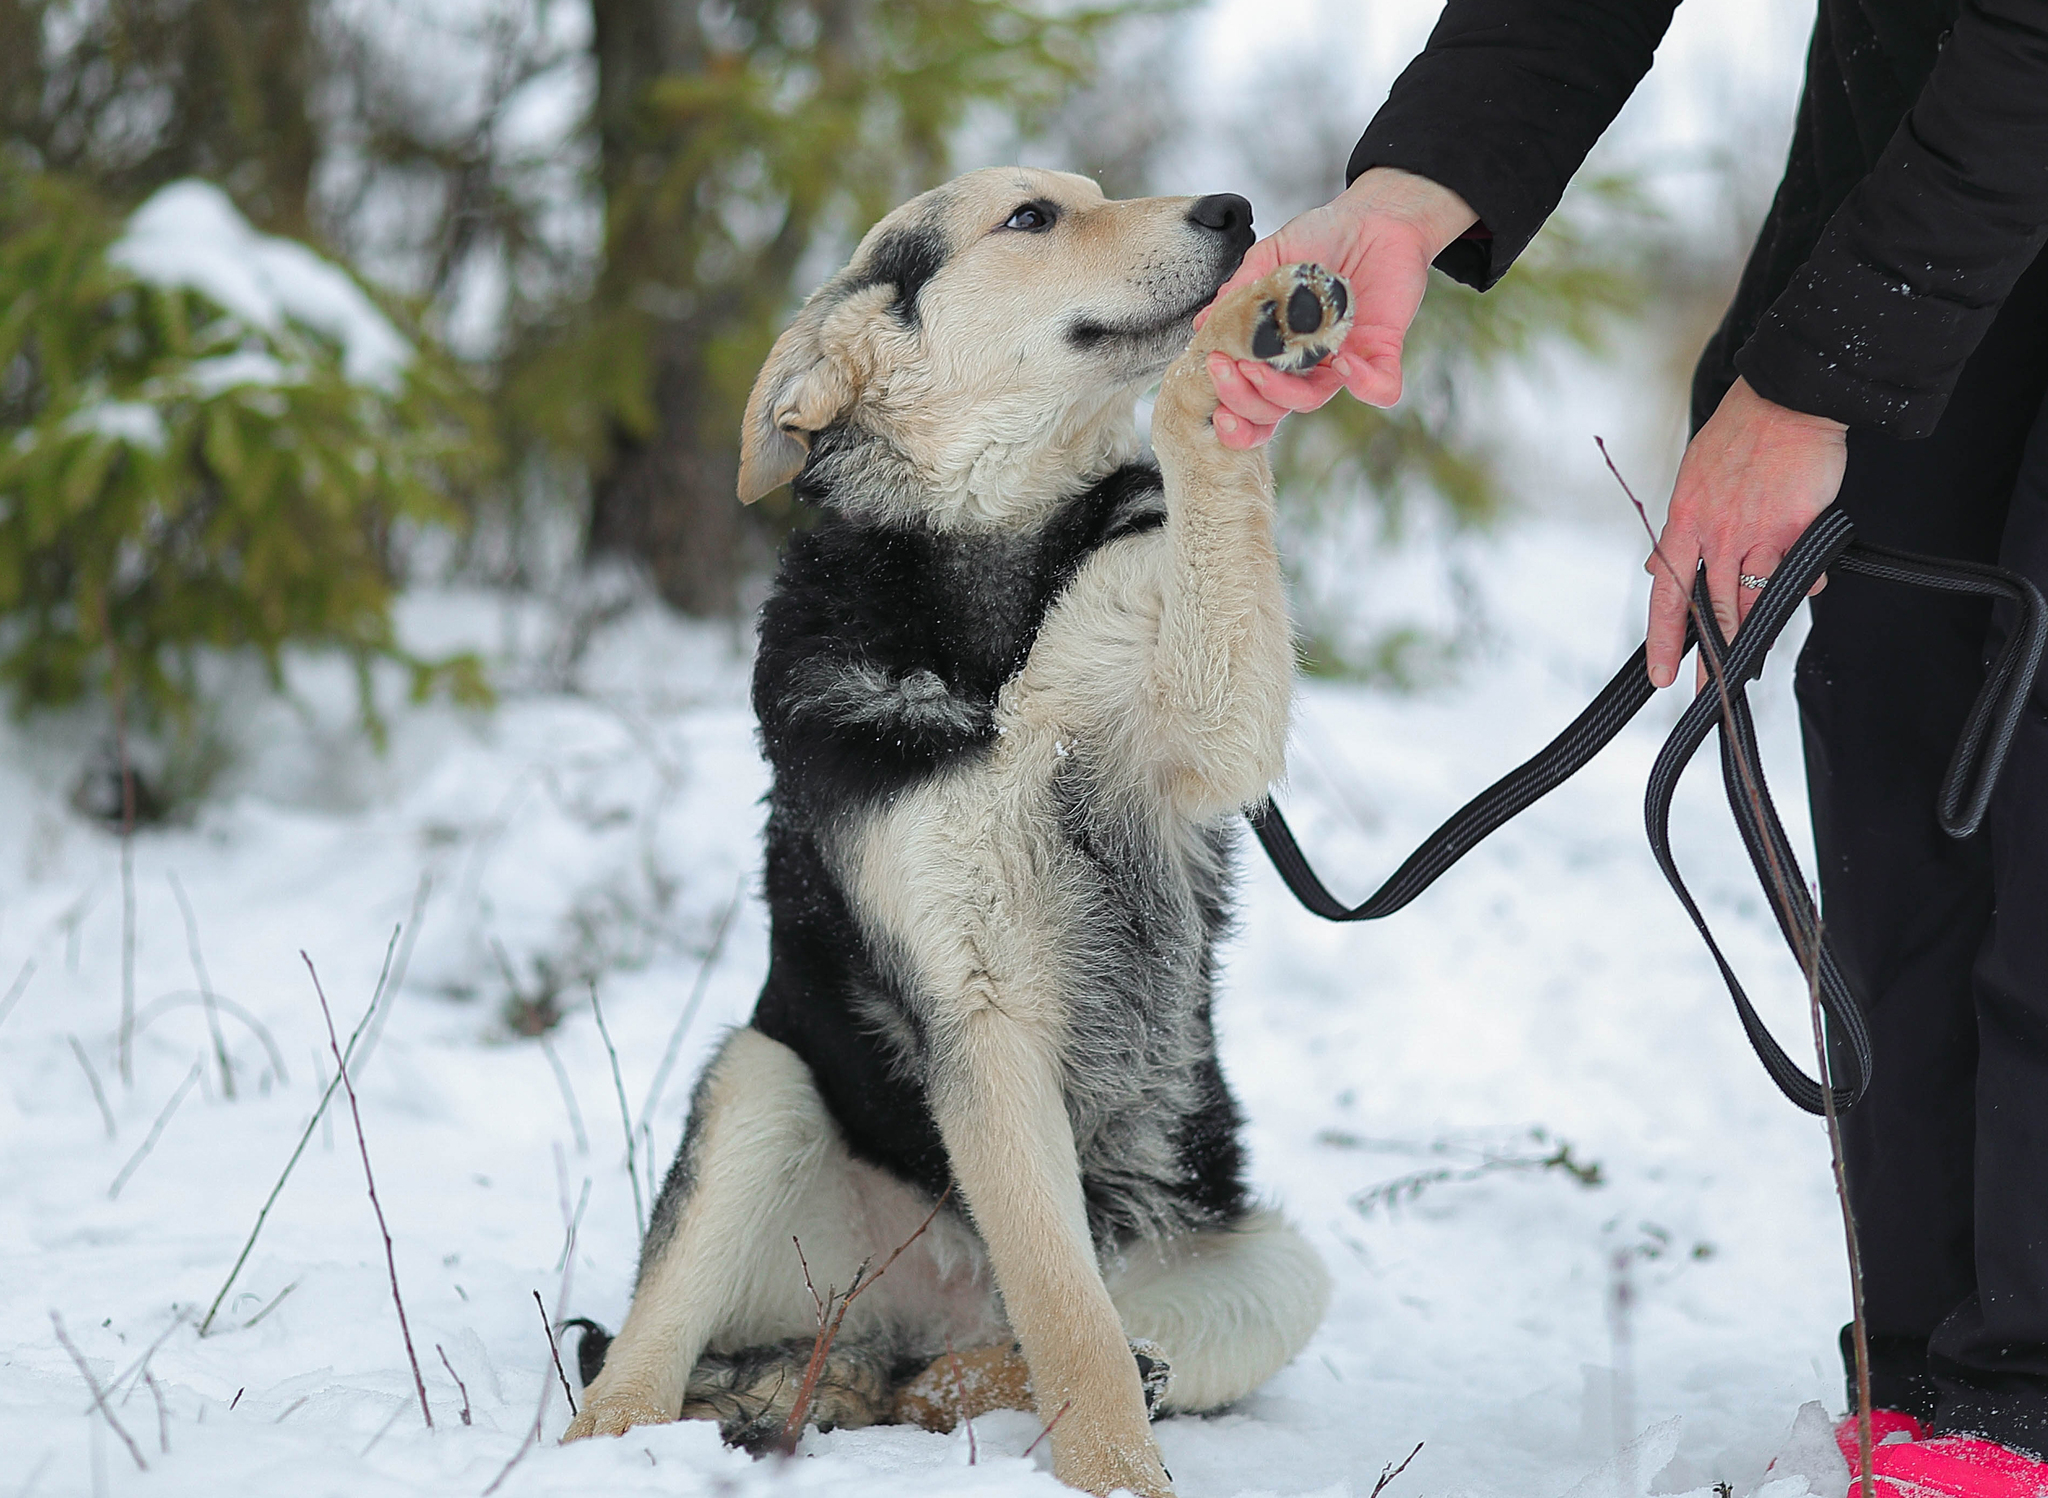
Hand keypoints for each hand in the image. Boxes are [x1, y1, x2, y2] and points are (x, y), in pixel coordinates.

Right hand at [1196, 167, 1476, 448]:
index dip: (1227, 406)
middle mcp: (1306, 365)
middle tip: (1224, 368)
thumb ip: (1240, 291)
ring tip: (1258, 368)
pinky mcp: (1382, 350)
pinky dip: (1364, 385)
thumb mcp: (1270, 257)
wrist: (1373, 215)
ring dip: (1279, 393)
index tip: (1208, 375)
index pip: (1248, 396)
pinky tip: (1342, 361)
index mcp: (1276, 351)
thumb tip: (1203, 324)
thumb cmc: (1321, 237)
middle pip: (1270, 410)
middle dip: (1241, 399)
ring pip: (1310, 402)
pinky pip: (1381, 387)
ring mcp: (1342, 361)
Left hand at [1645, 377, 1847, 688]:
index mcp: (1683, 522)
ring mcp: (1754, 534)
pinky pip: (1794, 576)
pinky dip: (1797, 590)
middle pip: (1710, 611)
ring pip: (1751, 601)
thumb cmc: (1740, 437)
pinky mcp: (1793, 529)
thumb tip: (1657, 568)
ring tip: (1748, 667)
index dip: (1663, 638)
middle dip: (1710, 659)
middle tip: (1707, 694)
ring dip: (1750, 636)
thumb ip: (1679, 530)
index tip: (1660, 675)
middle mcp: (1714, 533)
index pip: (1666, 593)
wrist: (1788, 400)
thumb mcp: (1692, 479)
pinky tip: (1803, 595)